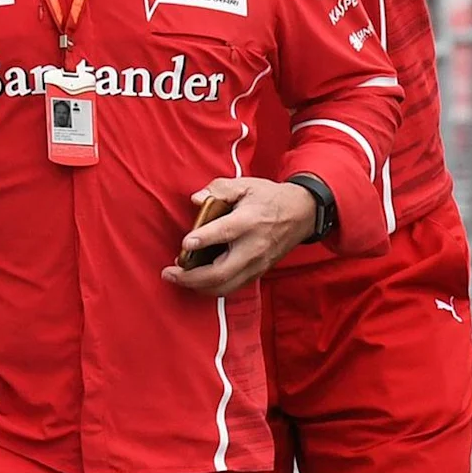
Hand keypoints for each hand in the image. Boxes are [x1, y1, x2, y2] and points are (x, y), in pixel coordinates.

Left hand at [163, 177, 318, 294]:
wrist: (302, 214)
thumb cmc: (270, 198)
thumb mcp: (246, 184)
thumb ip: (219, 189)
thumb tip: (196, 199)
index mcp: (249, 221)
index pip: (224, 233)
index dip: (203, 239)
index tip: (184, 244)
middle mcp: (253, 247)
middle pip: (220, 272)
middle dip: (191, 277)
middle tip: (169, 272)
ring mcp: (257, 263)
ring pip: (225, 286)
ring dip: (198, 287)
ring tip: (178, 278)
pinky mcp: (258, 272)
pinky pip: (232, 287)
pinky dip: (212, 288)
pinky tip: (196, 281)